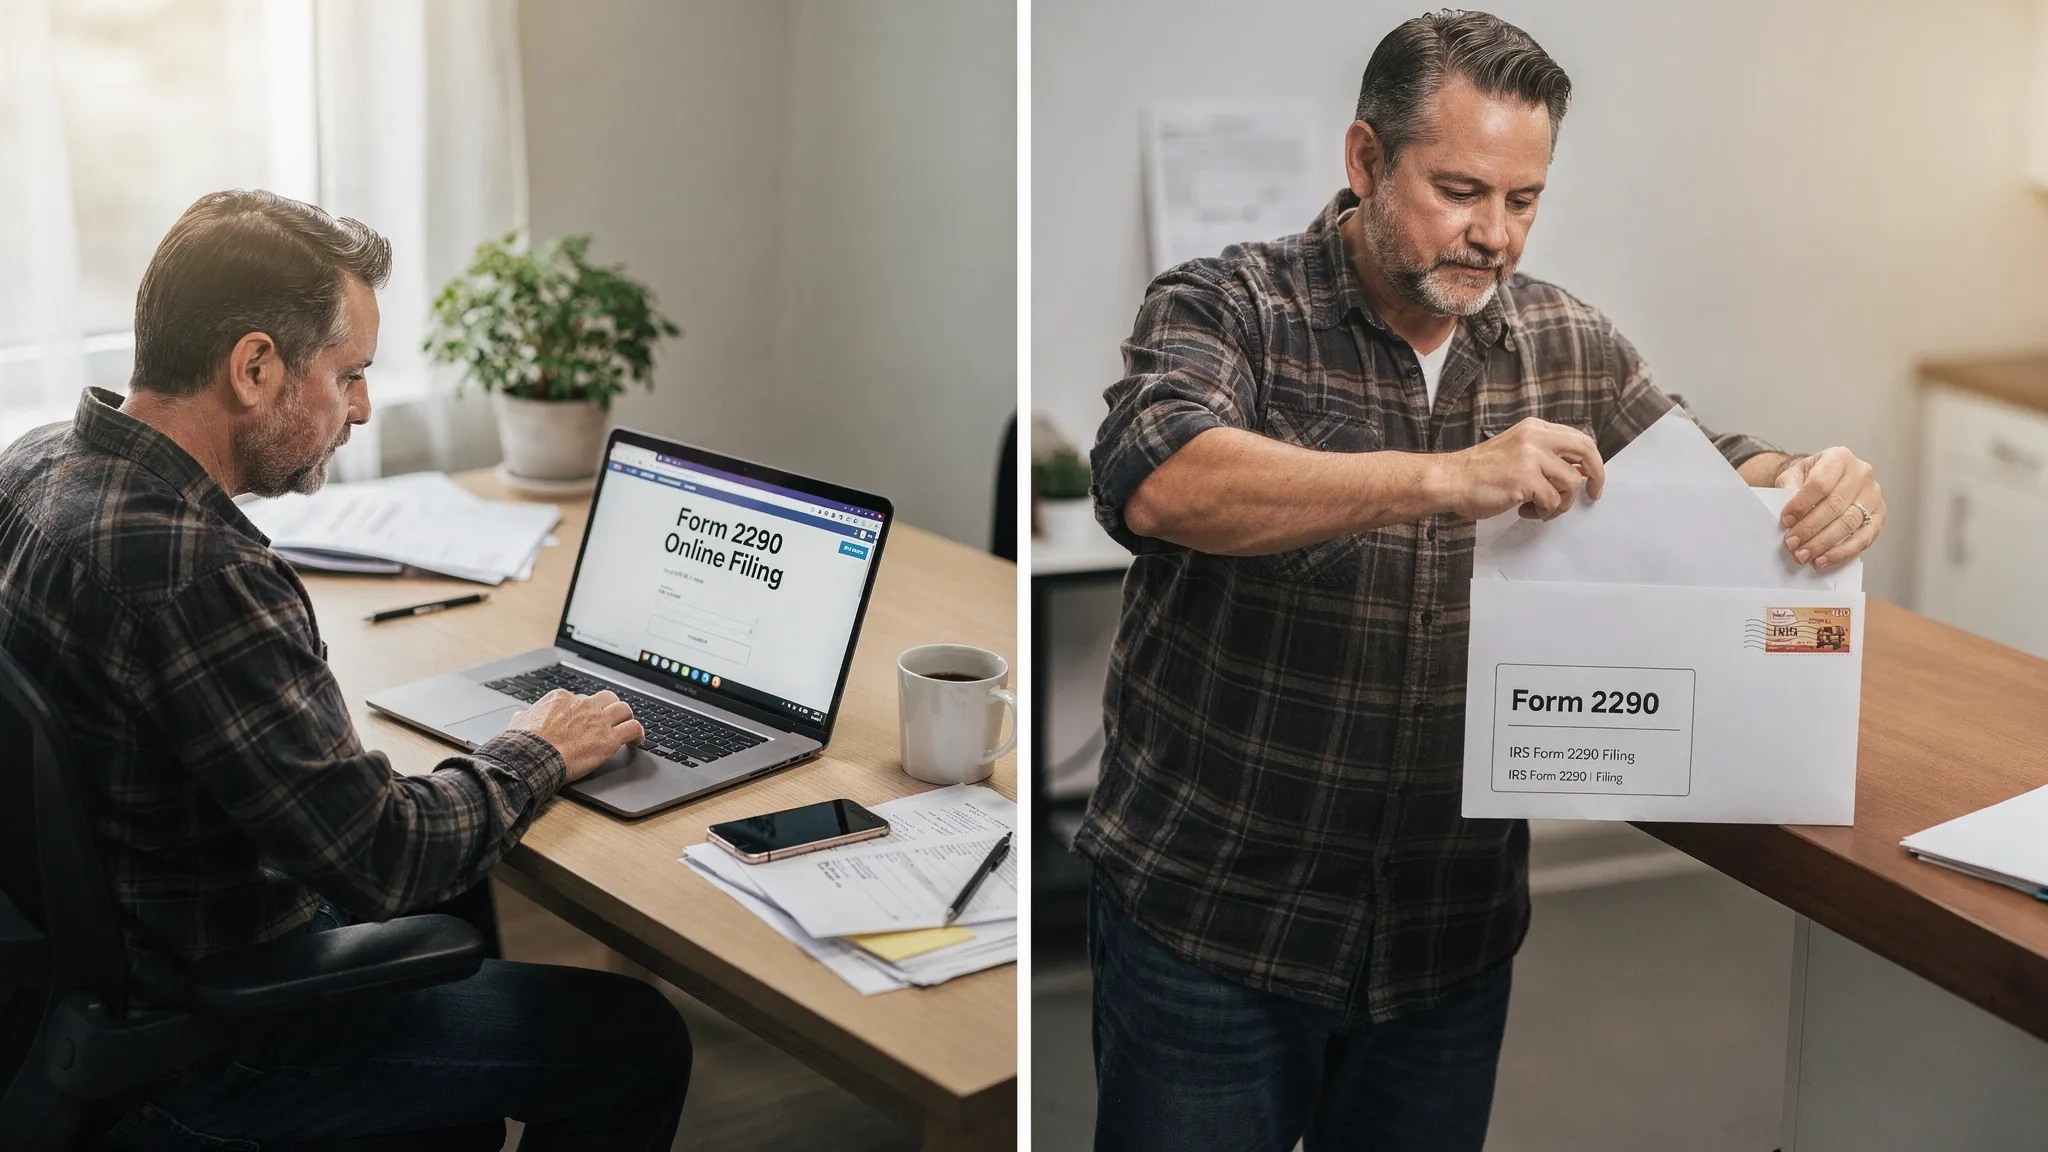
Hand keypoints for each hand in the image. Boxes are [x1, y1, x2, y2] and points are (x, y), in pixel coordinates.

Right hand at [508, 688, 644, 782]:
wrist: (532, 756)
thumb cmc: (524, 743)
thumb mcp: (518, 721)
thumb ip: (524, 716)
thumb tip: (521, 716)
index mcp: (562, 698)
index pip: (581, 698)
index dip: (584, 711)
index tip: (584, 720)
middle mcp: (583, 705)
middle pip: (606, 698)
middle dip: (609, 708)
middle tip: (609, 720)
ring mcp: (598, 720)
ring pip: (624, 708)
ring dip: (625, 718)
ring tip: (625, 729)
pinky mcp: (609, 738)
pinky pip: (634, 728)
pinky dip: (638, 734)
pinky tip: (636, 742)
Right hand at [1434, 417, 1605, 520]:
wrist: (1451, 480)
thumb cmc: (1481, 472)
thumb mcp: (1517, 451)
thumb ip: (1546, 456)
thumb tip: (1579, 472)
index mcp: (1535, 428)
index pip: (1579, 438)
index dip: (1592, 461)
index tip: (1592, 479)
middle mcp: (1536, 437)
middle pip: (1585, 451)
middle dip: (1596, 475)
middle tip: (1593, 494)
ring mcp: (1531, 457)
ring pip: (1570, 483)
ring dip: (1559, 503)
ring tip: (1538, 508)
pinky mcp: (1525, 479)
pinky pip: (1552, 501)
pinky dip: (1542, 512)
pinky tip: (1524, 510)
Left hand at [1775, 447, 1882, 569]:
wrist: (1826, 477)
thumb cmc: (1809, 476)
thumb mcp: (1794, 474)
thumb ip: (1789, 489)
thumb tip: (1789, 515)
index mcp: (1839, 457)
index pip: (1819, 483)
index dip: (1801, 504)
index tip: (1786, 521)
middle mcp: (1861, 473)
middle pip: (1834, 506)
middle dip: (1810, 528)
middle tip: (1792, 544)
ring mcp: (1873, 494)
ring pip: (1849, 523)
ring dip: (1823, 543)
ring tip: (1804, 555)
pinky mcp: (1879, 514)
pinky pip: (1864, 537)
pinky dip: (1843, 552)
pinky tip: (1824, 560)